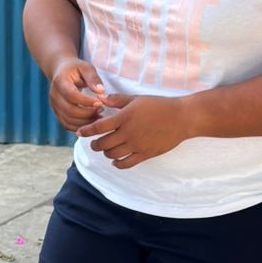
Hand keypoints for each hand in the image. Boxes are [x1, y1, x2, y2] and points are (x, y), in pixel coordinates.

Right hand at [49, 57, 105, 130]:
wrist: (60, 71)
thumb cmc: (76, 69)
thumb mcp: (86, 67)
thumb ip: (93, 78)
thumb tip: (101, 92)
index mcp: (60, 81)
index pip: (71, 96)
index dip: (86, 102)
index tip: (101, 102)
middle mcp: (54, 96)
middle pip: (69, 111)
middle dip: (88, 113)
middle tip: (102, 109)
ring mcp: (54, 106)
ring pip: (68, 121)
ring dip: (85, 122)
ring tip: (99, 116)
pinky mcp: (57, 114)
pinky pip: (67, 125)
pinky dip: (80, 127)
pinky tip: (91, 122)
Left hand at [78, 93, 192, 167]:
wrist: (182, 118)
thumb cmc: (160, 105)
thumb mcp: (137, 99)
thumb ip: (118, 100)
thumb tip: (101, 99)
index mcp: (124, 117)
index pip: (98, 127)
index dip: (86, 131)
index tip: (80, 133)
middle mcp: (128, 133)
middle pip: (103, 144)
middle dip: (95, 145)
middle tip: (94, 143)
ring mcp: (137, 145)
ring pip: (112, 155)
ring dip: (106, 153)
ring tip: (106, 150)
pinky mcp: (145, 154)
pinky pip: (126, 164)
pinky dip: (117, 164)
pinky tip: (115, 161)